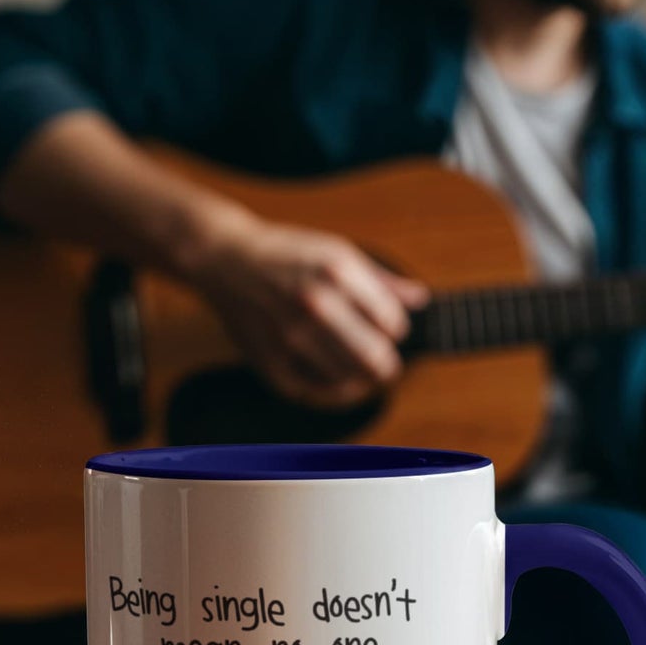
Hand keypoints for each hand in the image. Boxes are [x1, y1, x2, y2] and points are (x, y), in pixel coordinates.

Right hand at [184, 208, 428, 409]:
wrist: (225, 260)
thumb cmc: (287, 254)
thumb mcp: (337, 251)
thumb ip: (381, 280)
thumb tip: (420, 299)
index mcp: (337, 271)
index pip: (393, 323)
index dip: (395, 329)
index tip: (386, 327)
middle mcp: (315, 303)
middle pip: (376, 359)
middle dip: (387, 364)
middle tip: (383, 361)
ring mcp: (291, 336)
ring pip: (351, 380)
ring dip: (363, 380)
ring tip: (359, 370)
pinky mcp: (271, 361)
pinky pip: (318, 393)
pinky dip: (336, 393)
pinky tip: (339, 382)